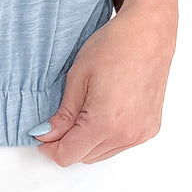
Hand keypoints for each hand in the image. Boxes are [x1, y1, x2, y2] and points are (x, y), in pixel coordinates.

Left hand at [35, 3, 176, 166]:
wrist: (149, 33)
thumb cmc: (114, 46)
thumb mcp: (78, 77)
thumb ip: (62, 114)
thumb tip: (45, 135)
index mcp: (105, 122)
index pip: (68, 155)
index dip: (50, 146)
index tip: (42, 133)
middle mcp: (126, 134)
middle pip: (85, 157)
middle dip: (67, 143)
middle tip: (59, 118)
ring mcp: (140, 134)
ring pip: (102, 154)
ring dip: (87, 141)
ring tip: (82, 110)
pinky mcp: (150, 129)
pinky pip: (120, 145)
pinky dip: (106, 136)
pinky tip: (102, 112)